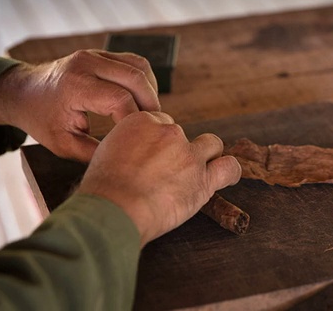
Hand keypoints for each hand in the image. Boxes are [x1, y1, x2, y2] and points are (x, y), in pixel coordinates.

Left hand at [0, 50, 159, 161]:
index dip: (134, 120)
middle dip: (150, 104)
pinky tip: (141, 100)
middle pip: (136, 78)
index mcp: (75, 85)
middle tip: (154, 126)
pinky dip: (143, 81)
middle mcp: (87, 63)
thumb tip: (124, 160)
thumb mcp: (62, 144)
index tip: (137, 138)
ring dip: (150, 90)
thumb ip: (93, 153)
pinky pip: (133, 63)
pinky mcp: (102, 54)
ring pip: (139, 66)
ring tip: (149, 113)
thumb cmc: (41, 120)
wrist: (22, 91)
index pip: (119, 99)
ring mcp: (96, 54)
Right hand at [77, 111, 241, 245]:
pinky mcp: (203, 179)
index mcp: (142, 122)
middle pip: (183, 134)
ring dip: (206, 155)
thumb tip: (129, 157)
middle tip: (167, 171)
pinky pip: (229, 167)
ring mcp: (189, 155)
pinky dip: (230, 171)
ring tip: (197, 171)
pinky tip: (227, 177)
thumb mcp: (103, 155)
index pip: (160, 122)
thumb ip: (123, 148)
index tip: (153, 157)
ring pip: (211, 144)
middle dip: (177, 150)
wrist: (113, 210)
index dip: (158, 141)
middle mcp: (169, 133)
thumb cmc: (101, 191)